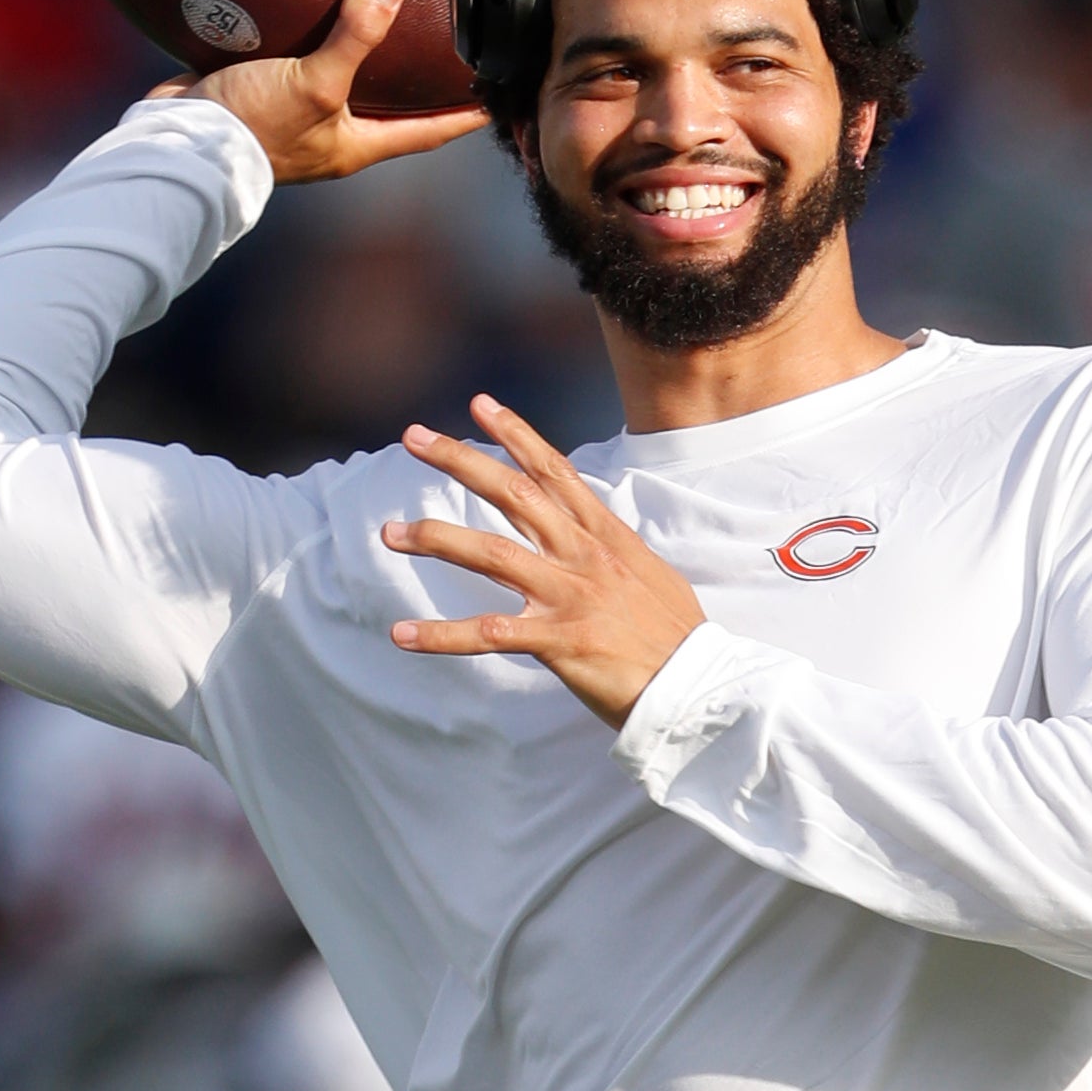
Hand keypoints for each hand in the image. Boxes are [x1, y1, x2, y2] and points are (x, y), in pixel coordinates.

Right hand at [153, 0, 482, 183]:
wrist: (176, 143)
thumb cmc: (252, 128)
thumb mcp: (315, 82)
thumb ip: (358, 35)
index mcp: (355, 145)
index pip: (428, 131)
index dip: (464, 115)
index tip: (497, 98)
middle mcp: (330, 134)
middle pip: (388, 107)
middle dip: (415, 83)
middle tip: (446, 48)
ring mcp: (293, 116)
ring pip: (340, 82)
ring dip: (359, 53)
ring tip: (381, 14)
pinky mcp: (258, 94)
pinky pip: (294, 60)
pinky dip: (307, 36)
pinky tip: (308, 5)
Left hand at [383, 395, 705, 727]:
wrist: (701, 686)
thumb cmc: (677, 636)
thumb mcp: (650, 574)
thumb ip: (614, 551)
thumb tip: (595, 536)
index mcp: (606, 537)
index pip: (555, 471)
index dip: (517, 434)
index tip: (480, 405)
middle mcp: (584, 556)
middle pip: (514, 494)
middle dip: (461, 460)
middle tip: (413, 438)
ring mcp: (571, 596)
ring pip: (491, 553)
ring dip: (436, 539)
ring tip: (390, 534)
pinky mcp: (561, 641)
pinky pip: (488, 634)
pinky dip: (441, 635)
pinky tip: (402, 634)